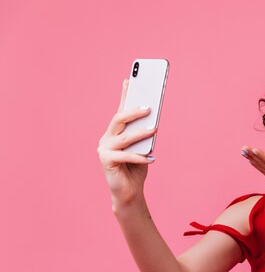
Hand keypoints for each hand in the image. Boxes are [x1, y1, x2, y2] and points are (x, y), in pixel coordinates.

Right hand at [97, 79, 156, 204]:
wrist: (129, 192)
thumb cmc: (137, 168)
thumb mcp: (144, 148)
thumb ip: (145, 135)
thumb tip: (153, 121)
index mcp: (115, 132)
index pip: (120, 110)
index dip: (124, 94)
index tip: (130, 79)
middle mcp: (107, 138)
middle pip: (118, 119)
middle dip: (134, 111)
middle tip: (149, 107)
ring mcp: (104, 149)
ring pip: (123, 137)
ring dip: (140, 133)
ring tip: (154, 129)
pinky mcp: (106, 161)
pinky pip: (125, 155)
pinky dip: (139, 157)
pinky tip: (151, 158)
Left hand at [242, 146, 264, 204]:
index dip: (263, 156)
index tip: (254, 149)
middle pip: (264, 164)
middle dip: (253, 155)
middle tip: (244, 147)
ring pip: (262, 167)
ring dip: (252, 159)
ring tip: (243, 151)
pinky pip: (264, 171)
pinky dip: (256, 164)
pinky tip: (249, 159)